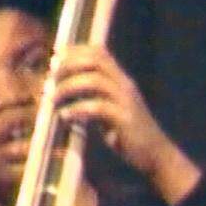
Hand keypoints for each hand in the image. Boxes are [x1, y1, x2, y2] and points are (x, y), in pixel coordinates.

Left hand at [52, 44, 200, 204]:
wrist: (155, 155)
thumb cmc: (128, 135)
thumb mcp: (110, 111)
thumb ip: (94, 99)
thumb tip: (66, 93)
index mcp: (121, 80)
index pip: (99, 52)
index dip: (75, 50)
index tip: (55, 57)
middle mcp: (125, 85)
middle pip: (96, 60)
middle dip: (69, 65)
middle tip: (50, 78)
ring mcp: (126, 101)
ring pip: (95, 80)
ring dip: (69, 86)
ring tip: (53, 99)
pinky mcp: (125, 119)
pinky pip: (98, 107)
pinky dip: (77, 109)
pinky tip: (65, 116)